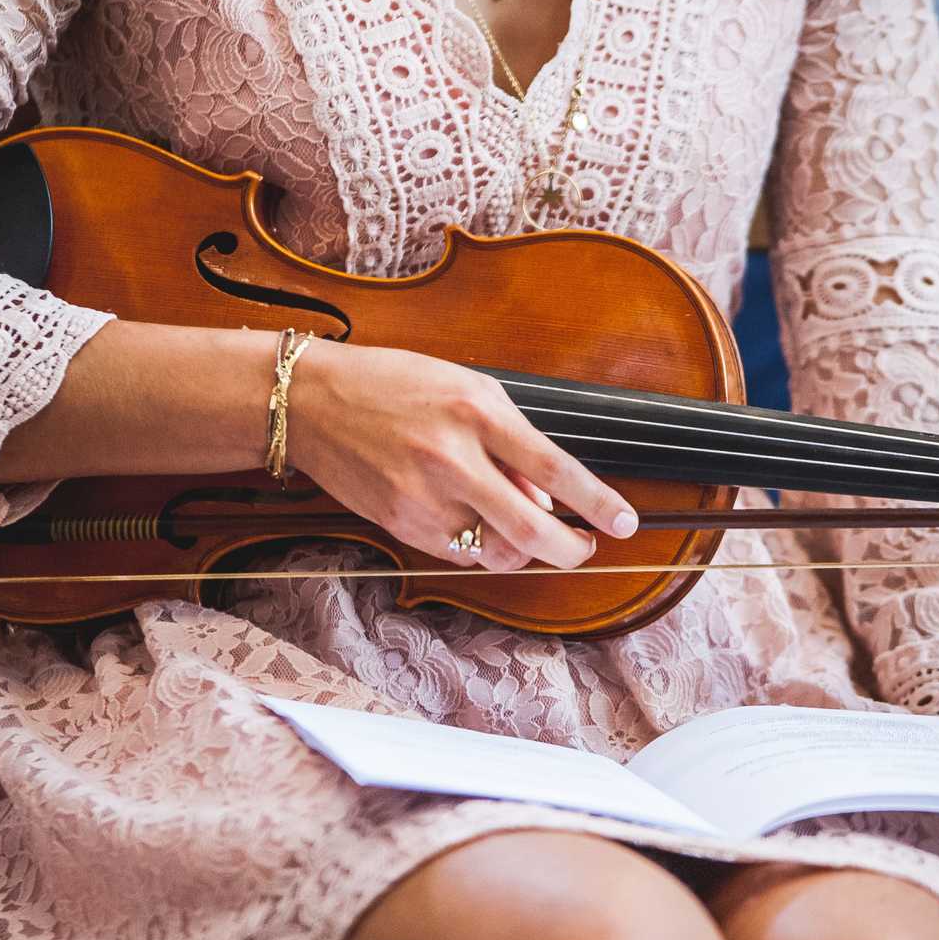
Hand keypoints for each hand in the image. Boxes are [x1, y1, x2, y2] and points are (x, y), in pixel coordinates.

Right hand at [285, 341, 638, 571]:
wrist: (312, 403)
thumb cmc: (393, 385)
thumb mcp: (465, 390)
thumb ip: (511, 441)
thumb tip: (545, 497)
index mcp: (476, 411)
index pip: (553, 466)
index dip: (597, 501)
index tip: (627, 522)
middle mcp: (451, 457)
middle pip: (530, 528)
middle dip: (570, 549)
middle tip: (586, 548)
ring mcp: (424, 497)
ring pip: (496, 551)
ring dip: (521, 548)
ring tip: (521, 526)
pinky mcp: (402, 525)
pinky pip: (459, 554)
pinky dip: (478, 544)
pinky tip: (472, 519)